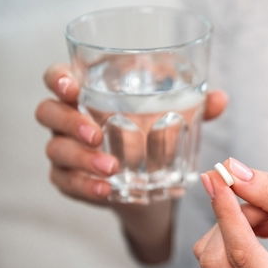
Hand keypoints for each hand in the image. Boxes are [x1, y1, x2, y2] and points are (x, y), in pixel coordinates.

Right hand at [35, 63, 227, 203]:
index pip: (58, 77)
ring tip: (111, 167)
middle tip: (95, 133)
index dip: (58, 78)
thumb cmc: (156, 137)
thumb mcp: (178, 120)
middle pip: (48, 112)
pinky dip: (84, 186)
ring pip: (55, 150)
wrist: (151, 185)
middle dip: (68, 121)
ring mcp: (66, 152)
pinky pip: (65, 182)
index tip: (71, 87)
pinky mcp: (69, 180)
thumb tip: (219, 98)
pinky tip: (105, 191)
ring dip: (81, 158)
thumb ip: (197, 107)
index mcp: (89, 94)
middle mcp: (70, 120)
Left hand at [194, 159, 267, 267]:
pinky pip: (218, 260)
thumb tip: (231, 170)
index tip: (217, 175)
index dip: (225, 211)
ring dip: (235, 224)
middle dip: (235, 218)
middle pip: (217, 259)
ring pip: (212, 256)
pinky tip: (265, 229)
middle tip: (266, 201)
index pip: (239, 255)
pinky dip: (234, 234)